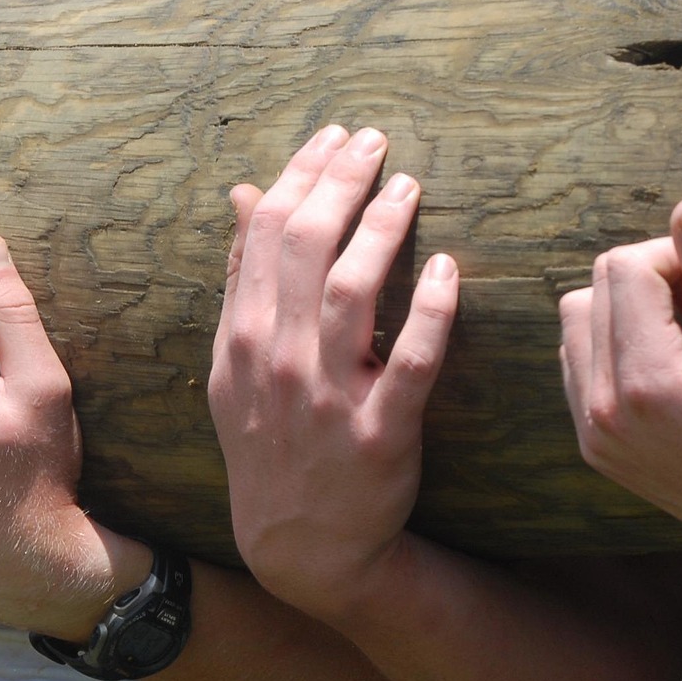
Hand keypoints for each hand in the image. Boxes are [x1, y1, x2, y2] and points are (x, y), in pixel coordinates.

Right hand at [207, 126, 458, 619]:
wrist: (299, 543)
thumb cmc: (271, 441)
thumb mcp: (235, 363)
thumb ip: (243, 279)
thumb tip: (247, 194)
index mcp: (241, 337)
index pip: (267, 234)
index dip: (302, 174)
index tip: (335, 137)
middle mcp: (277, 360)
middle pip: (306, 249)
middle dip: (341, 182)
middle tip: (375, 140)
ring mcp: (326, 397)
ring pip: (352, 294)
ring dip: (381, 231)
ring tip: (408, 186)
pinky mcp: (379, 433)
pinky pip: (410, 362)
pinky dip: (430, 312)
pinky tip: (446, 270)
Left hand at [561, 197, 681, 596]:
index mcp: (647, 384)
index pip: (624, 268)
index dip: (675, 260)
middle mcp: (602, 409)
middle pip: (593, 287)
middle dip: (651, 282)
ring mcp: (589, 430)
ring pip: (574, 320)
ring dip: (626, 311)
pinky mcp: (588, 444)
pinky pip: (576, 362)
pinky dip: (613, 346)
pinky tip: (666, 367)